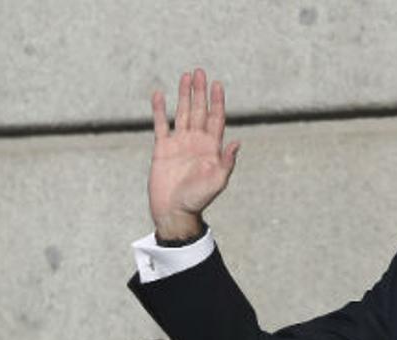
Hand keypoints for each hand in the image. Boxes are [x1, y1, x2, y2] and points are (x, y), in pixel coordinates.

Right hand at [148, 69, 240, 239]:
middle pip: (199, 110)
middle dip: (200, 92)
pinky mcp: (162, 148)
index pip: (216, 118)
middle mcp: (196, 142)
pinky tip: (159, 95)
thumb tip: (236, 142)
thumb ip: (227, 161)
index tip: (217, 84)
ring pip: (182, 113)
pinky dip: (160, 110)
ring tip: (186, 76)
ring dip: (184, 95)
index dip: (217, 101)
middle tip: (200, 72)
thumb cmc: (199, 199)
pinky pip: (161, 124)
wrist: (175, 210)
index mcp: (212, 148)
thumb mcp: (218, 181)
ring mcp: (179, 143)